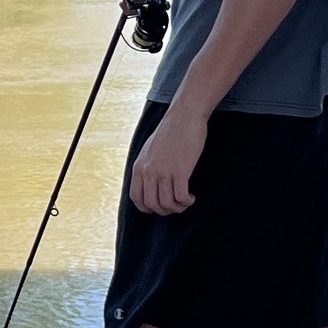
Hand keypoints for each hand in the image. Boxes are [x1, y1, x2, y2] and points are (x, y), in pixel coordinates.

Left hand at [128, 101, 209, 215]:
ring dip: (178, 208)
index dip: (147, 208)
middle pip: (152, 204)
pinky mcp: (180, 171)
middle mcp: (149, 171)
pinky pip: (180, 197)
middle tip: (176, 206)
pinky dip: (186, 201)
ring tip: (185, 202)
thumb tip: (151, 183)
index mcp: (139, 167)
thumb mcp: (150, 149)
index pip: (136, 197)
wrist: (184, 116)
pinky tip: (191, 197)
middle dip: (165, 211)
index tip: (158, 208)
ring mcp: (163, 172)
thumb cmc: (171, 131)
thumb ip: (147, 166)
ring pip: (167, 203)